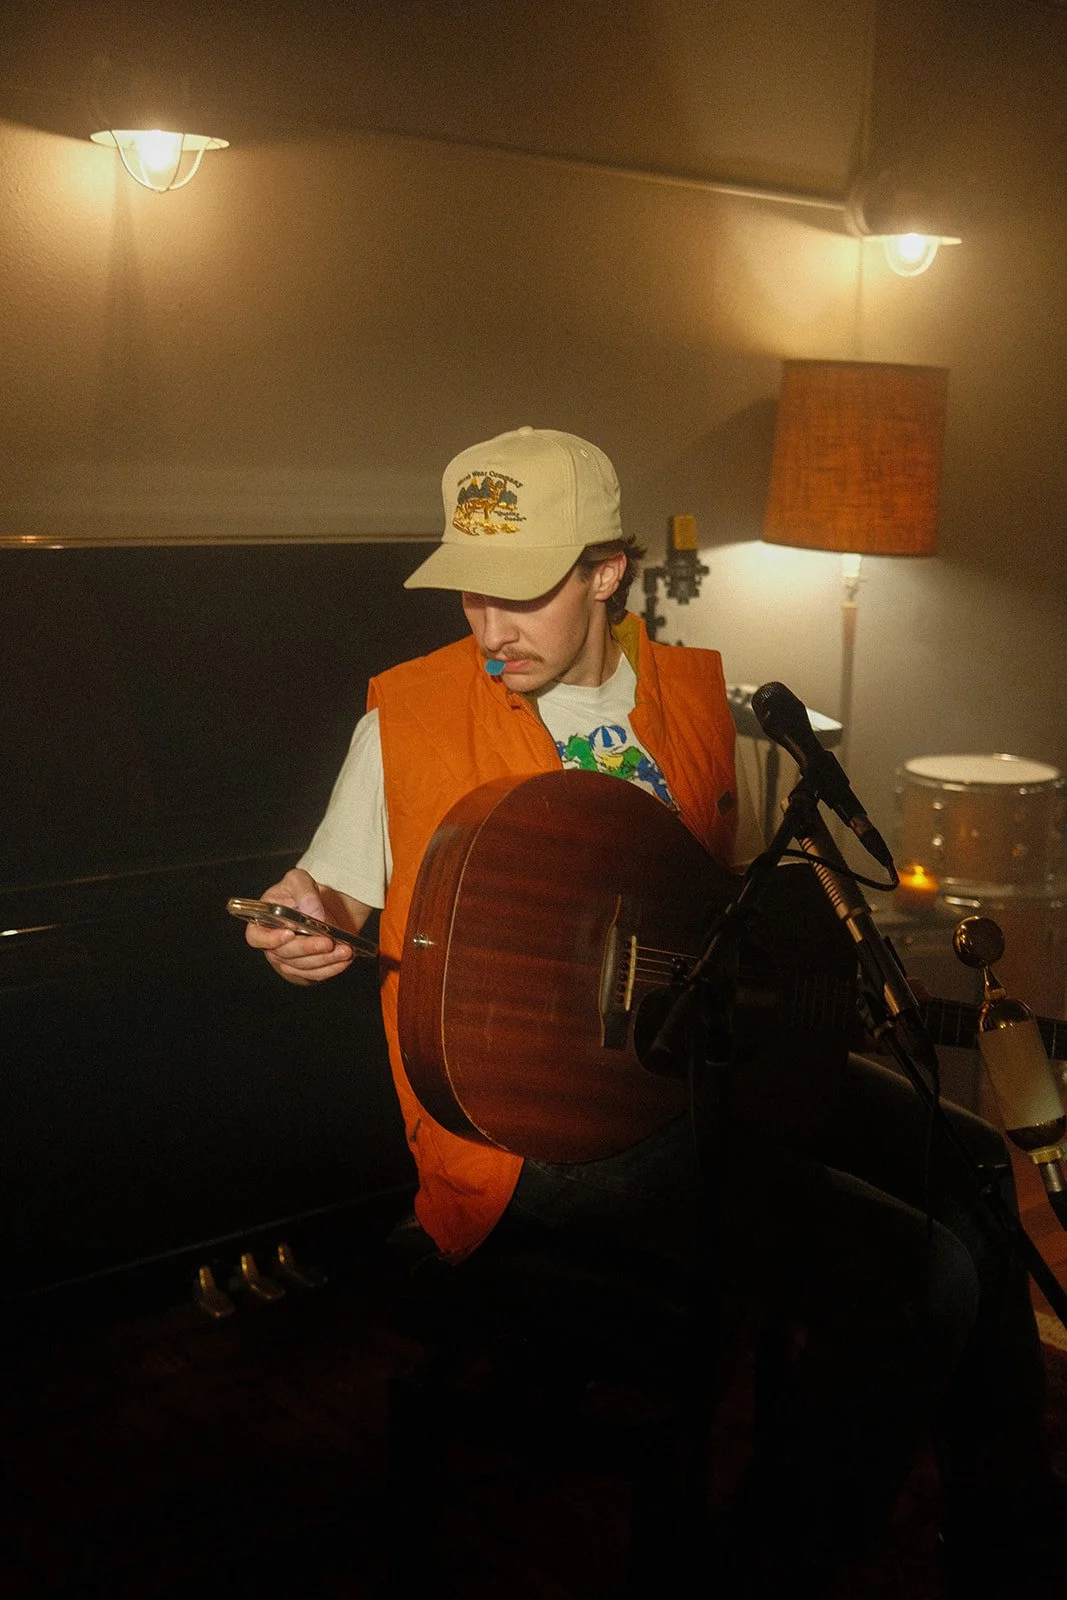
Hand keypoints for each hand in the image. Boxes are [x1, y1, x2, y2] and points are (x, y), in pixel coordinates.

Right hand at [245, 867, 355, 985]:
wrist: (319, 907)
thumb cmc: (301, 894)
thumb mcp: (299, 881)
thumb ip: (304, 893)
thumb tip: (312, 913)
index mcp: (262, 923)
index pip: (256, 937)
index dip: (270, 939)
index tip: (289, 933)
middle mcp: (272, 946)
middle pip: (285, 954)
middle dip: (308, 948)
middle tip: (328, 941)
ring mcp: (287, 961)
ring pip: (303, 966)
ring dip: (325, 960)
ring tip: (345, 950)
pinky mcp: (303, 970)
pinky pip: (315, 975)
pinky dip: (331, 968)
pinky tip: (344, 960)